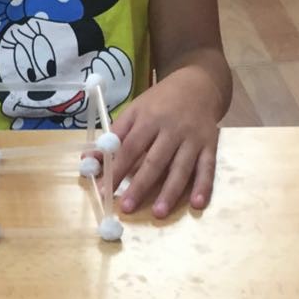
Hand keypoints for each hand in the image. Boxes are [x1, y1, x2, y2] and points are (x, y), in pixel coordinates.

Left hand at [111, 69, 222, 218]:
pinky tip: (197, 204)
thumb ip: (114, 135)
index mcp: (149, 119)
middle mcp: (171, 129)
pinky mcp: (210, 145)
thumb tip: (89, 159)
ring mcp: (193, 138)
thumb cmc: (160, 102)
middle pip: (155, 161)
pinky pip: (208, 168)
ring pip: (181, 168)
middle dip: (140, 186)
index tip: (104, 191)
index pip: (130, 148)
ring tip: (159, 213)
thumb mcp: (134, 110)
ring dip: (170, 192)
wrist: (198, 85)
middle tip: (127, 208)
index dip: (117, 170)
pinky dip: (204, 186)